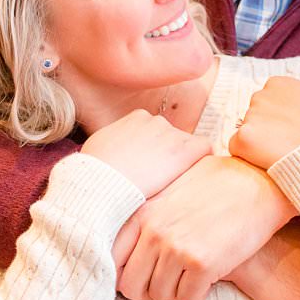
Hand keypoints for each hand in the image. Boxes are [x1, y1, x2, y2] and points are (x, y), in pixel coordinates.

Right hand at [81, 110, 210, 197]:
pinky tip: (196, 172)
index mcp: (137, 117)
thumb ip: (118, 139)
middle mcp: (157, 121)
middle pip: (171, 138)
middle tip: (156, 177)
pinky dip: (203, 158)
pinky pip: (205, 148)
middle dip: (166, 155)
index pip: (155, 131)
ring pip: (187, 145)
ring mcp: (172, 134)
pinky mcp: (185, 149)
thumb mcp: (102, 143)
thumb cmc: (94, 170)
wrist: (101, 182)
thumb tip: (119, 147)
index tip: (147, 166)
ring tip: (167, 180)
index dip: (154, 150)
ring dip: (181, 160)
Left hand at [112, 154, 295, 299]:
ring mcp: (178, 249)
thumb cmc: (220, 183)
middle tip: (168, 281)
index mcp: (143, 213)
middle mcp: (154, 233)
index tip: (142, 272)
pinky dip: (198, 292)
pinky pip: (189, 298)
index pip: (112, 259)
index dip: (125, 272)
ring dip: (175, 291)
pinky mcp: (203, 265)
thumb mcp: (173, 187)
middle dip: (148, 290)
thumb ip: (147, 212)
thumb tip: (121, 244)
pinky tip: (210, 275)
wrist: (262, 183)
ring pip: (160, 296)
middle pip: (131, 286)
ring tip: (192, 274)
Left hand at [228, 77, 299, 170]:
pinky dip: (251, 157)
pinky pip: (238, 149)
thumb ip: (297, 103)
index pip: (267, 102)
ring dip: (259, 144)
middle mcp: (260, 95)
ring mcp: (250, 116)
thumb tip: (292, 115)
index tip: (292, 131)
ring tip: (284, 153)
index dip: (278, 120)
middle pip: (254, 116)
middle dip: (267, 130)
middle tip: (287, 145)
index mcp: (278, 83)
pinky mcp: (243, 138)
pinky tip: (271, 160)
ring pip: (247, 133)